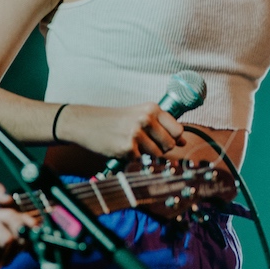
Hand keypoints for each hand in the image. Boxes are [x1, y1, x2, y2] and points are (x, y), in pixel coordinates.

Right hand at [60, 103, 184, 160]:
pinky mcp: (127, 148)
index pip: (178, 130)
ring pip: (157, 154)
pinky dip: (132, 157)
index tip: (164, 139)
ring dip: (145, 153)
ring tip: (131, 143)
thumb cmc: (115, 120)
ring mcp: (137, 133)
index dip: (173, 138)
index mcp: (152, 108)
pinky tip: (121, 147)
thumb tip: (183, 142)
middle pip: (170, 144)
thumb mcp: (139, 115)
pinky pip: (140, 160)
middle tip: (144, 142)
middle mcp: (146, 119)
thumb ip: (161, 126)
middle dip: (160, 148)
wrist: (86, 123)